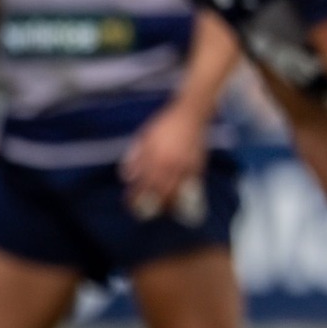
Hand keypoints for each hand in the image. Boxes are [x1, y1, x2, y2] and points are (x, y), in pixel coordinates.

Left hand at [121, 102, 208, 218]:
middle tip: (144, 211)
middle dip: (151, 205)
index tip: (129, 204)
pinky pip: (189, 188)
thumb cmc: (164, 125)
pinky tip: (176, 200)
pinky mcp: (197, 168)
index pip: (143, 184)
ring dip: (167, 204)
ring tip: (160, 209)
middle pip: (159, 193)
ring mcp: (185, 168)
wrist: (190, 116)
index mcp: (154, 157)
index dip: (135, 197)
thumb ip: (135, 158)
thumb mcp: (144, 138)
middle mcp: (170, 165)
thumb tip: (129, 177)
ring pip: (175, 193)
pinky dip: (182, 197)